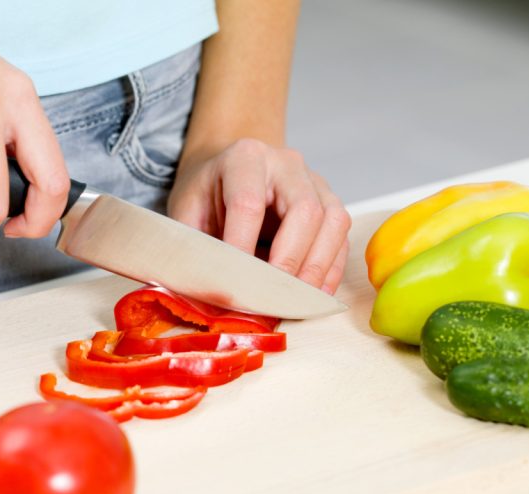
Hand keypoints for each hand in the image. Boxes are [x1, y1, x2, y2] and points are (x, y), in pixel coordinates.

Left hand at [168, 139, 350, 292]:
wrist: (228, 172)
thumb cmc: (208, 192)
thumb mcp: (186, 211)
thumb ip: (193, 246)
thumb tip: (203, 293)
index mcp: (244, 158)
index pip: (248, 203)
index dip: (242, 247)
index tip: (235, 283)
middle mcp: (286, 164)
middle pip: (304, 210)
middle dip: (290, 261)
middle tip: (273, 296)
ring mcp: (314, 182)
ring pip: (333, 222)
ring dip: (317, 267)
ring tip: (297, 300)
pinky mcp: (330, 204)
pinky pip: (341, 238)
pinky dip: (330, 270)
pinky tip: (313, 294)